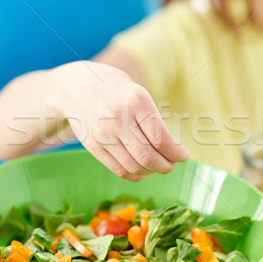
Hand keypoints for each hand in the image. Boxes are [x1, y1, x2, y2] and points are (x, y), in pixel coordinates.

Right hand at [57, 61, 188, 180]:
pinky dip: (136, 175)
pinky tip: (143, 171)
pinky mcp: (93, 145)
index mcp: (137, 101)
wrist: (79, 85)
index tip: (183, 155)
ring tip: (157, 166)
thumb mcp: (139, 95)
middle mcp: (119, 118)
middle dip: (166, 166)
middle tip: (173, 164)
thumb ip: (154, 122)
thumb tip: (173, 152)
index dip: (176, 153)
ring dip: (152, 172)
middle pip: (148, 157)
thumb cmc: (118, 92)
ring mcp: (103, 133)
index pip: (161, 139)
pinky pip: (119, 170)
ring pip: (134, 167)